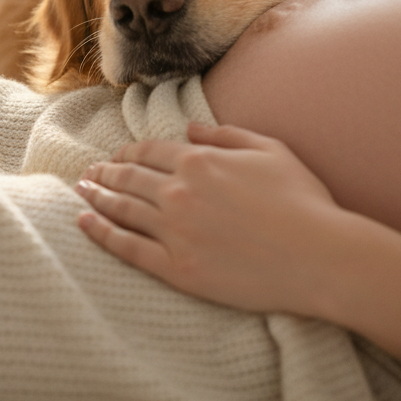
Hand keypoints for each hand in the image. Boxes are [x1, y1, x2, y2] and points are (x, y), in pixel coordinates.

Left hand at [77, 121, 400, 360]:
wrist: (319, 255)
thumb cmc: (301, 199)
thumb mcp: (268, 149)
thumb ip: (224, 135)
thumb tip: (190, 131)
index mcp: (199, 160)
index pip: (149, 151)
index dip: (127, 152)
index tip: (116, 156)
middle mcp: (179, 192)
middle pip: (128, 178)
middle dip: (104, 173)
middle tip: (89, 174)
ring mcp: (175, 232)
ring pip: (122, 209)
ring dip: (96, 197)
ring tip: (81, 192)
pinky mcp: (177, 269)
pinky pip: (128, 249)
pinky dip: (101, 233)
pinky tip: (84, 223)